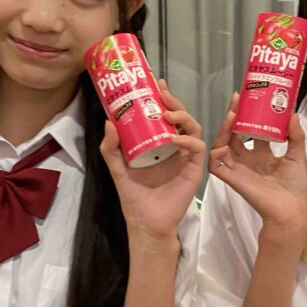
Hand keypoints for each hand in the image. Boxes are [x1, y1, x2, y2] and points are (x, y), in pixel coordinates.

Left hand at [99, 80, 205, 239]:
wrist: (146, 223)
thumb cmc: (134, 197)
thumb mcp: (117, 169)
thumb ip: (110, 148)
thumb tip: (109, 121)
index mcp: (158, 143)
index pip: (164, 115)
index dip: (162, 98)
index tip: (155, 84)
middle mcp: (174, 147)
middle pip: (180, 117)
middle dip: (173, 102)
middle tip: (162, 93)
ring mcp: (185, 157)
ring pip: (193, 128)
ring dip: (182, 116)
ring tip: (168, 113)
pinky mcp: (194, 169)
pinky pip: (197, 149)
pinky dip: (187, 141)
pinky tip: (173, 139)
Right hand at [209, 92, 306, 233]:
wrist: (292, 210)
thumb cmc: (295, 187)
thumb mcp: (298, 156)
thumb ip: (295, 136)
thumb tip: (293, 114)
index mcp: (262, 154)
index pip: (250, 130)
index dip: (248, 115)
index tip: (249, 98)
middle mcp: (248, 159)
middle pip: (234, 134)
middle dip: (233, 116)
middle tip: (236, 99)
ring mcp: (238, 168)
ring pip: (222, 145)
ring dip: (223, 130)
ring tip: (231, 115)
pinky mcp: (233, 179)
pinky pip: (216, 166)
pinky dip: (215, 155)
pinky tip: (222, 143)